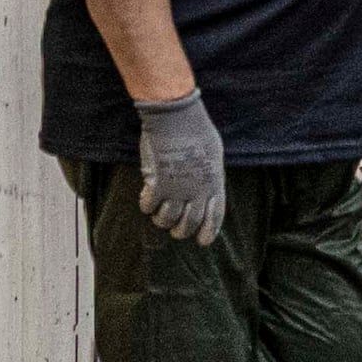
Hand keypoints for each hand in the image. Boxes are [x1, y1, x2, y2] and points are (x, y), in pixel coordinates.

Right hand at [132, 90, 228, 244]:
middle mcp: (198, 192)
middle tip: (176, 232)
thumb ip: (209, 174)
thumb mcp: (213, 156)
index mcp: (215, 185)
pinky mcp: (158, 183)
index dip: (208, 232)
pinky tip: (146, 202)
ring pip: (168, 219)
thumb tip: (204, 187)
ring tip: (159, 217)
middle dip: (181, 231)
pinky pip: (149, 205)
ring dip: (162, 220)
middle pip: (189, 223)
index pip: (214, 217)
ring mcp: (178, 189)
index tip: (202, 242)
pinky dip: (147, 206)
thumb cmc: (197, 130)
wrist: (177, 118)